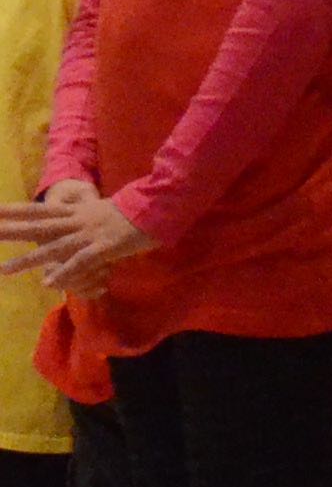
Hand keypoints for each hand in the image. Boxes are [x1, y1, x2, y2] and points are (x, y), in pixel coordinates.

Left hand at [0, 180, 144, 297]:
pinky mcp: (105, 246)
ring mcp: (90, 234)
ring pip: (53, 247)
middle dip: (9, 230)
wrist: (160, 204)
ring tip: (2, 270)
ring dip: (27, 260)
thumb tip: (76, 223)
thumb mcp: (104, 210)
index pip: (39, 209)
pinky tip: (48, 282)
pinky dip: (64, 272)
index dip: (13, 211)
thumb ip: (87, 218)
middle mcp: (78, 220)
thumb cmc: (136, 208)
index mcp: (77, 211)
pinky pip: (81, 262)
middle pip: (37, 225)